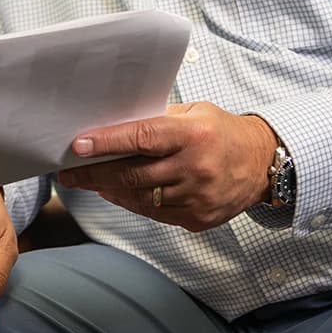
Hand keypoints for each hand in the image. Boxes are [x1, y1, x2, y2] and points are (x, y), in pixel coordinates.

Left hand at [58, 102, 278, 231]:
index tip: (78, 145)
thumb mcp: (194, 113)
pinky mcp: (198, 219)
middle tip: (69, 171)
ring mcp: (197, 197)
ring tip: (87, 181)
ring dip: (108, 189)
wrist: (262, 163)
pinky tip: (115, 192)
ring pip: (139, 198)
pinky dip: (130, 202)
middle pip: (133, 174)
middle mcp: (196, 168)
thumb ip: (157, 120)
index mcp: (194, 135)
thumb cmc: (221, 132)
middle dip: (94, 173)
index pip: (142, 138)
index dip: (107, 143)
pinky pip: (153, 214)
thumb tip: (113, 127)